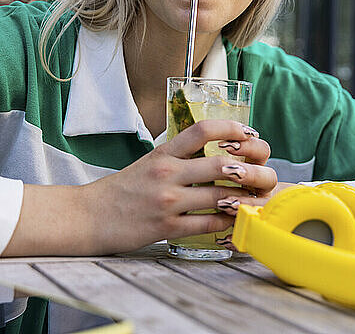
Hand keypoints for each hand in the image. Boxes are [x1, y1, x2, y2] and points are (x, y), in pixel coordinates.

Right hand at [83, 119, 276, 254]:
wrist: (89, 215)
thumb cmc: (122, 188)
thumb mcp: (148, 162)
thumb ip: (178, 157)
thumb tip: (211, 155)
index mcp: (163, 153)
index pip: (202, 130)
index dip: (231, 128)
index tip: (249, 133)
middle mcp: (167, 173)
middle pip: (221, 165)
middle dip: (251, 171)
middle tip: (266, 174)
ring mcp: (167, 200)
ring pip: (220, 197)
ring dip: (244, 200)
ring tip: (257, 200)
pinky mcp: (166, 227)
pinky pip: (207, 225)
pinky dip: (227, 224)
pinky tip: (235, 222)